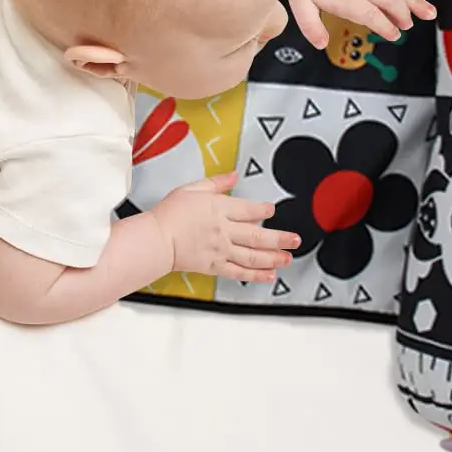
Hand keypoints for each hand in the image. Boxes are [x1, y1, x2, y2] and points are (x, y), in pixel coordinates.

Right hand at [149, 172, 299, 282]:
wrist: (156, 239)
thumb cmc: (170, 214)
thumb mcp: (192, 189)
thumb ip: (216, 183)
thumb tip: (234, 176)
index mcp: (220, 209)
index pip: (249, 209)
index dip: (264, 209)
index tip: (272, 210)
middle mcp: (224, 230)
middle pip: (258, 235)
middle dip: (280, 238)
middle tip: (295, 240)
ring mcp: (221, 250)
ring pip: (253, 256)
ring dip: (273, 257)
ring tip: (288, 258)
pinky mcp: (215, 266)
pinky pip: (240, 272)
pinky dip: (256, 275)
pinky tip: (269, 275)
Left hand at [287, 0, 436, 45]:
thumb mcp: (300, 5)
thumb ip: (311, 26)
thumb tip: (321, 44)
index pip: (371, 15)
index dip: (385, 26)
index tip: (393, 35)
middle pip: (389, 2)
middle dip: (402, 16)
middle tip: (406, 26)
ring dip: (415, 0)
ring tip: (429, 12)